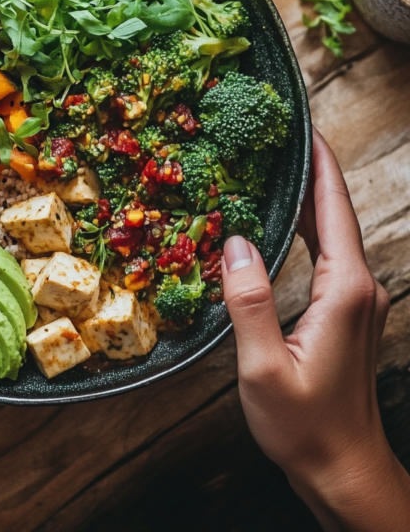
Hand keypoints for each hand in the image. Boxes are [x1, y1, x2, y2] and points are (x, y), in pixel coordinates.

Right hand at [222, 128, 409, 531]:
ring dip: (308, 199)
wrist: (345, 468)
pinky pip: (328, 255)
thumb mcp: (263, 367)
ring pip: (332, 233)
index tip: (305, 127)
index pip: (335, 210)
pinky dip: (308, 229)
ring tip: (275, 169)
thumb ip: (248, 301)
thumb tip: (235, 243)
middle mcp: (360, 288)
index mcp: (345, 291)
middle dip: (310, 171)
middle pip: (335, 214)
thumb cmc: (305, 426)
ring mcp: (359, 300)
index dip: (321, 164)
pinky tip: (285, 222)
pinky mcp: (349, 311)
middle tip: (277, 138)